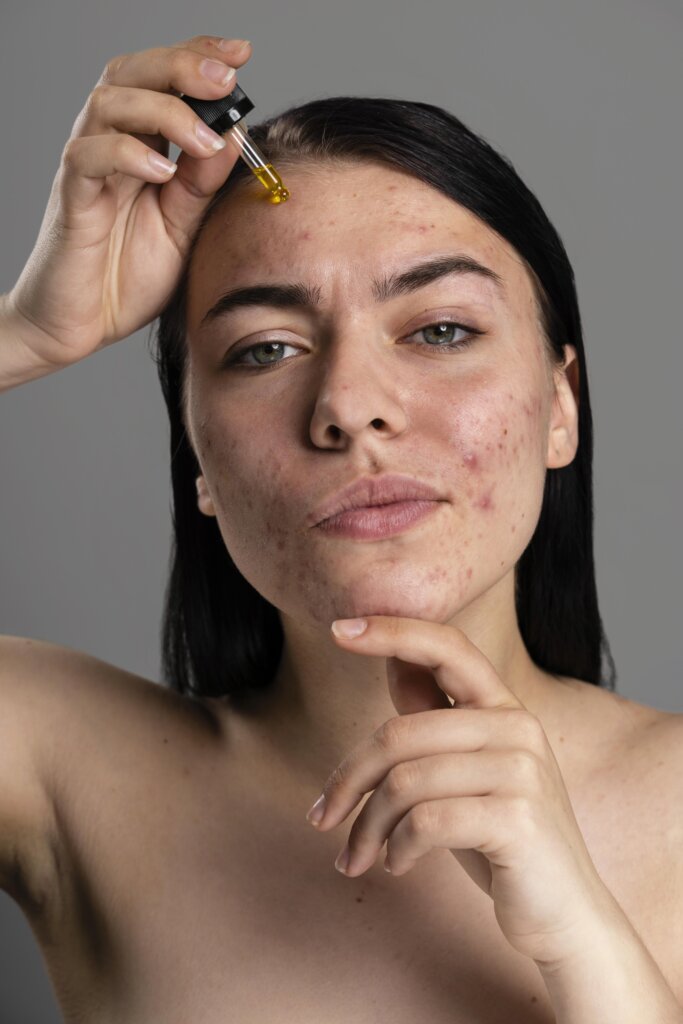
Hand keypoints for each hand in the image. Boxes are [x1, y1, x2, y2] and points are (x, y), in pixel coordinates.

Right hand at [7, 35, 251, 367]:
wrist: (77, 328)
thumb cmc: (125, 279)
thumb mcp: (183, 230)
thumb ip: (203, 186)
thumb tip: (236, 135)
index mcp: (140, 148)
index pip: (163, 82)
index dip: (198, 58)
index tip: (241, 53)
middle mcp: (110, 147)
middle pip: (132, 73)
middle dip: (182, 66)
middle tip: (226, 79)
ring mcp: (87, 170)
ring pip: (109, 103)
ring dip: (163, 111)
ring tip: (204, 140)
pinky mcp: (71, 200)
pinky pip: (87, 157)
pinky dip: (126, 154)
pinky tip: (161, 172)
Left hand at [307, 615, 610, 967]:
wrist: (567, 914)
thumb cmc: (502, 841)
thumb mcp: (465, 773)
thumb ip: (437, 721)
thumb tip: (393, 660)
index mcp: (503, 707)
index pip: (446, 647)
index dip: (391, 631)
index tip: (339, 629)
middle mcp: (518, 726)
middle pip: (399, 733)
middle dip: (347, 780)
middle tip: (320, 819)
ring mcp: (522, 770)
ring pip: (405, 782)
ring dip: (367, 827)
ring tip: (357, 857)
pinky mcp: (518, 819)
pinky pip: (426, 821)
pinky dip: (397, 848)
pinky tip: (396, 865)